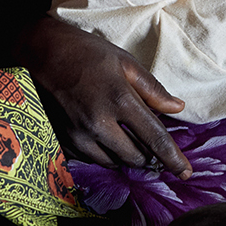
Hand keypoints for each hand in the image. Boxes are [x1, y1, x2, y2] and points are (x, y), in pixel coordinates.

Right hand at [21, 16, 192, 176]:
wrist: (40, 52)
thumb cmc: (87, 53)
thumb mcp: (125, 62)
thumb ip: (153, 90)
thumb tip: (178, 108)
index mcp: (120, 100)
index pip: (155, 138)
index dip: (173, 159)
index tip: (185, 173)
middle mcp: (99, 123)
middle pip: (136, 158)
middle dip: (149, 155)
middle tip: (151, 143)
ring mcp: (78, 135)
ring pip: (114, 163)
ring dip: (126, 155)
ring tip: (127, 136)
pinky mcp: (63, 141)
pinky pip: (93, 159)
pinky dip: (105, 153)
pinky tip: (106, 135)